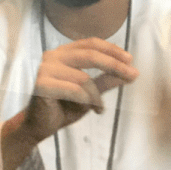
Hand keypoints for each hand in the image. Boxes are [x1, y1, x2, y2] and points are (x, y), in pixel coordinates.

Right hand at [20, 37, 137, 143]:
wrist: (38, 126)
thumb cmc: (62, 107)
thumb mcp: (90, 93)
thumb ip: (106, 81)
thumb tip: (131, 73)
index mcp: (62, 53)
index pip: (90, 43)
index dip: (111, 49)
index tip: (130, 60)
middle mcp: (52, 57)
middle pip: (89, 55)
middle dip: (114, 65)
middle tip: (132, 75)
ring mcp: (45, 69)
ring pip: (83, 77)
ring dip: (96, 95)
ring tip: (99, 108)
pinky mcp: (42, 85)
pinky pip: (74, 90)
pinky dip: (87, 101)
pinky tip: (92, 110)